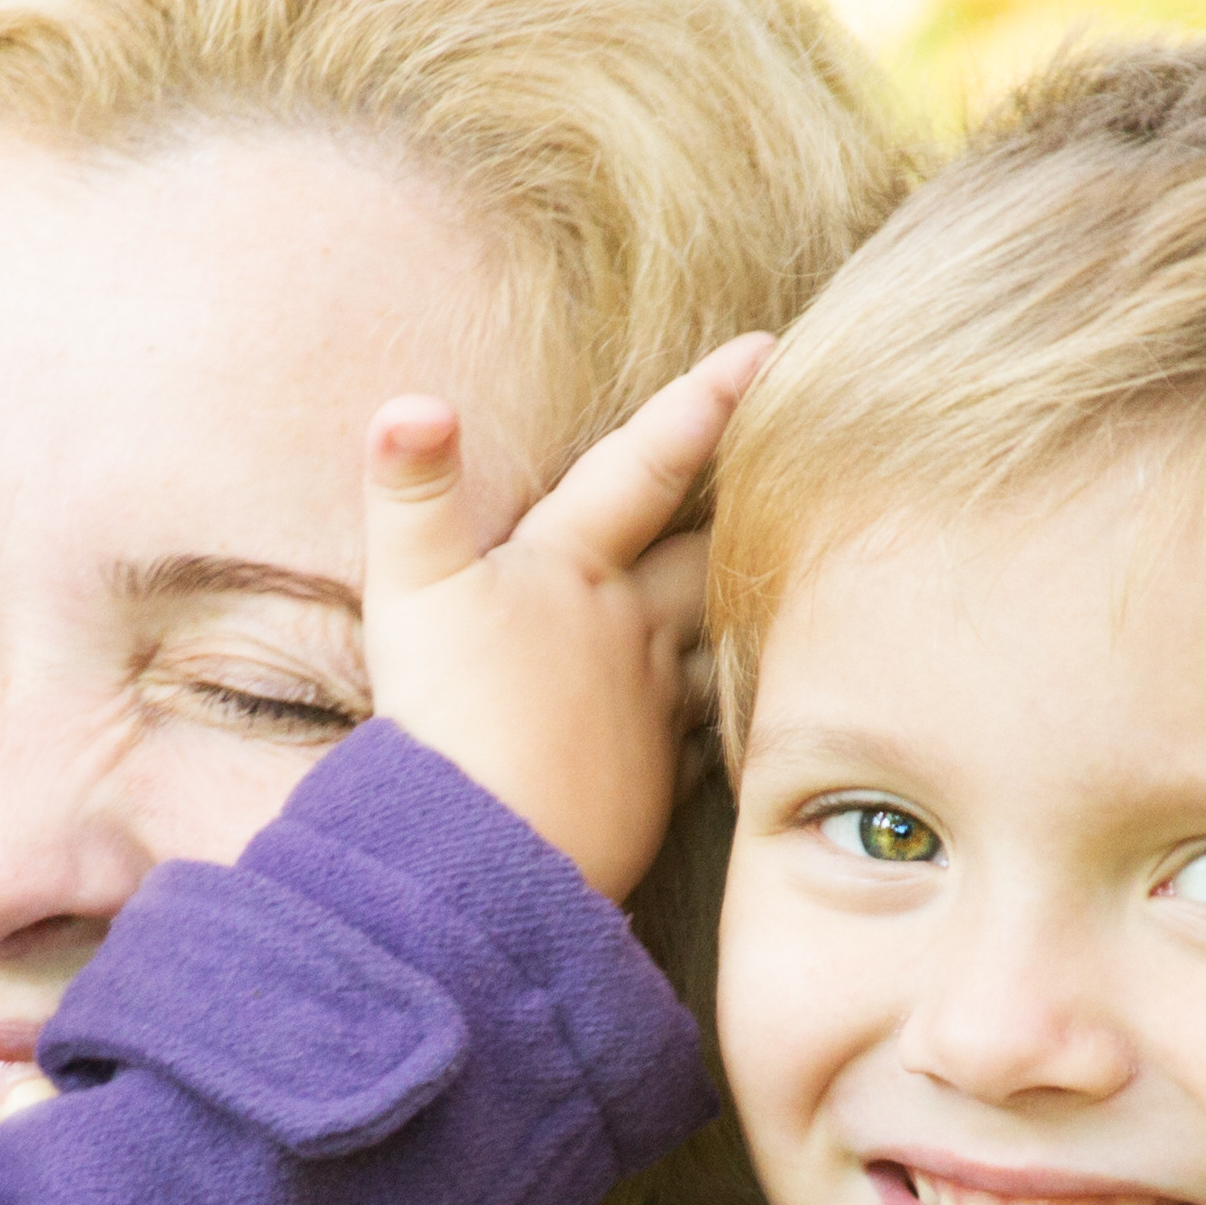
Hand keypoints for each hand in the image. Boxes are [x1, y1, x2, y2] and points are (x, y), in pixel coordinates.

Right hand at [360, 334, 770, 898]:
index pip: (648, 464)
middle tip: (797, 468)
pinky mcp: (656, 782)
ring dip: (745, 612)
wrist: (481, 854)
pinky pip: (708, 733)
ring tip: (784, 587)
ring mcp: (652, 708)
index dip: (705, 402)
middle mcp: (630, 629)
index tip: (767, 351)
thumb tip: (412, 401)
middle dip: (745, 509)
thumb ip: (411, 489)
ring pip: (721, 641)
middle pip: (706, 553)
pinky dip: (726, 710)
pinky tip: (739, 709)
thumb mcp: (408, 590)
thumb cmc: (445, 717)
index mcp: (574, 568)